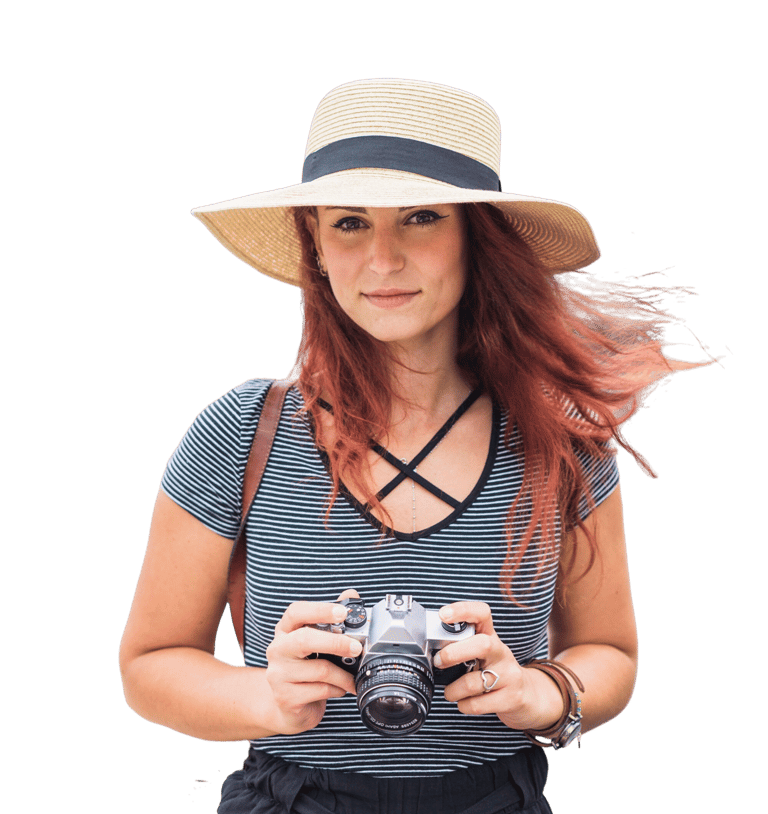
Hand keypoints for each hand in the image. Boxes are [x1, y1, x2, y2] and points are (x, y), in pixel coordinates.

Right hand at [264, 589, 361, 734]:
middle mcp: (277, 649)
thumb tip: (351, 595)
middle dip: (336, 642)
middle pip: (304, 639)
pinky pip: (321, 690)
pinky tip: (339, 689)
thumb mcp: (317, 643)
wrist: (289, 709)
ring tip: (352, 677)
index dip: (320, 610)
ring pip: (320, 669)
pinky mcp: (285, 697)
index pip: (296, 612)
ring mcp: (278, 674)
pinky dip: (337, 689)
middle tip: (357, 647)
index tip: (343, 612)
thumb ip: (333, 619)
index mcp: (285, 630)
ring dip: (344, 675)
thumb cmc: (307, 670)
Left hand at [436, 601, 562, 730]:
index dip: (462, 611)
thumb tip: (430, 649)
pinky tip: (464, 703)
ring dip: (454, 690)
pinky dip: (465, 705)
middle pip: (482, 644)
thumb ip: (461, 646)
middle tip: (439, 662)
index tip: (443, 615)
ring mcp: (509, 674)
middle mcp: (501, 652)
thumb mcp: (481, 653)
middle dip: (455, 653)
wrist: (527, 696)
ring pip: (475, 681)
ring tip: (450, 692)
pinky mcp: (512, 697)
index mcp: (490, 636)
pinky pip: (479, 703)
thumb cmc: (494, 671)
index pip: (481, 613)